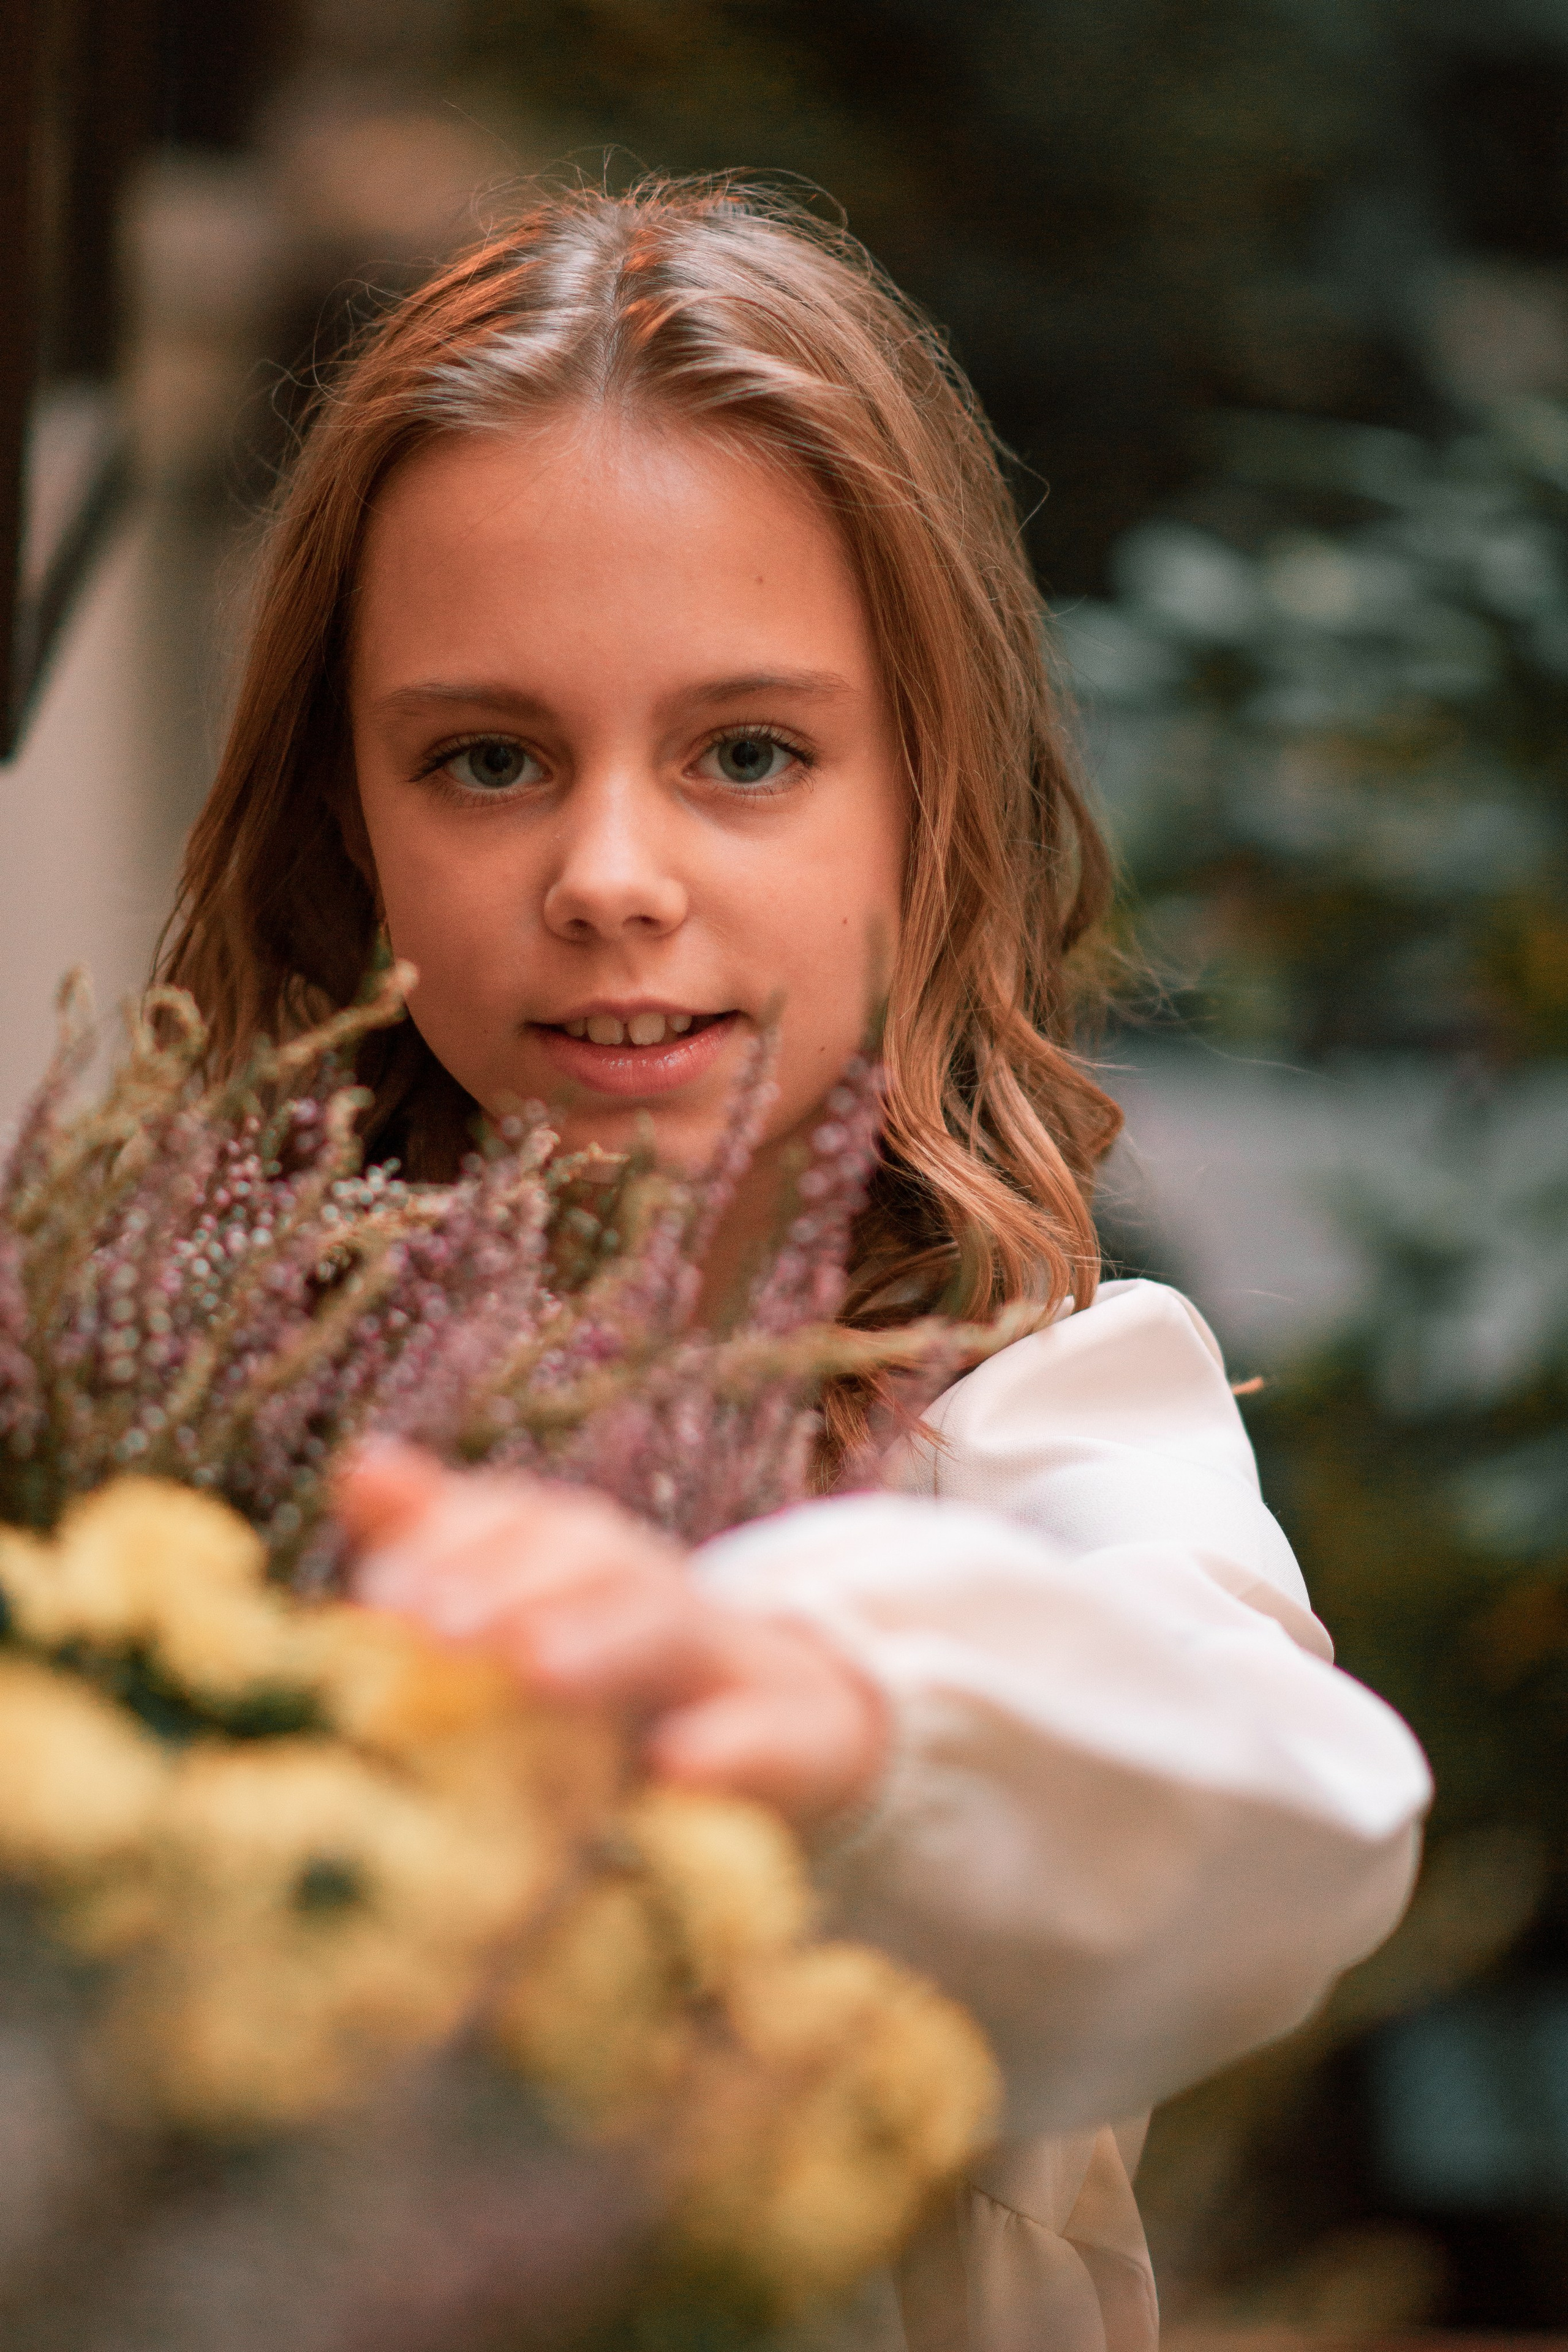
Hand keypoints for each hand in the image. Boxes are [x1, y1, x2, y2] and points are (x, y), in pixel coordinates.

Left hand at [334, 1442, 887, 1833]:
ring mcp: (730, 1663)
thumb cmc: (627, 1672)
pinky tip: (680, 1767)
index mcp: (589, 1561)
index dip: (451, 1540)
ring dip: (602, 1640)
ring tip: (541, 1671)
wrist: (802, 1731)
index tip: (380, 1592)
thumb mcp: (541, 1605)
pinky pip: (774, 1735)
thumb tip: (361, 1468)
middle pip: (587, 1558)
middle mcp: (655, 1593)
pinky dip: (733, 1748)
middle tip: (432, 1629)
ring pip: (666, 1628)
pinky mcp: (802, 1739)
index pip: (517, 1519)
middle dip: (508, 1584)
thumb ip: (447, 1542)